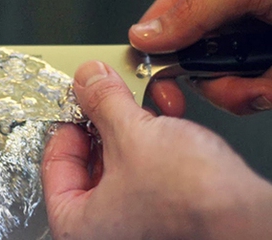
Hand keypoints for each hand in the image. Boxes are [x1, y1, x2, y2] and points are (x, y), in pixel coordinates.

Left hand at [42, 61, 271, 239]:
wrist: (249, 219)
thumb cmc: (192, 202)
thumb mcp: (134, 135)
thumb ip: (103, 103)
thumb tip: (88, 79)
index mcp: (78, 226)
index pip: (54, 166)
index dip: (66, 125)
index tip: (78, 102)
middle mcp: (104, 232)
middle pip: (90, 162)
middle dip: (108, 122)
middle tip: (112, 97)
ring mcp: (136, 227)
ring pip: (122, 164)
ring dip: (136, 128)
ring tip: (148, 106)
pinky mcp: (165, 217)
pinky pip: (147, 173)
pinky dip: (154, 146)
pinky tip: (168, 124)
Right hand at [128, 0, 271, 115]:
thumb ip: (193, 9)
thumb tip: (144, 35)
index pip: (161, 22)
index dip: (154, 56)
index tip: (157, 88)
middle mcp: (227, 11)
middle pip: (190, 62)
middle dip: (212, 80)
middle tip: (231, 81)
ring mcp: (251, 40)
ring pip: (222, 83)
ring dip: (243, 89)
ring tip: (268, 79)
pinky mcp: (268, 65)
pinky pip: (252, 91)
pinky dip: (265, 92)